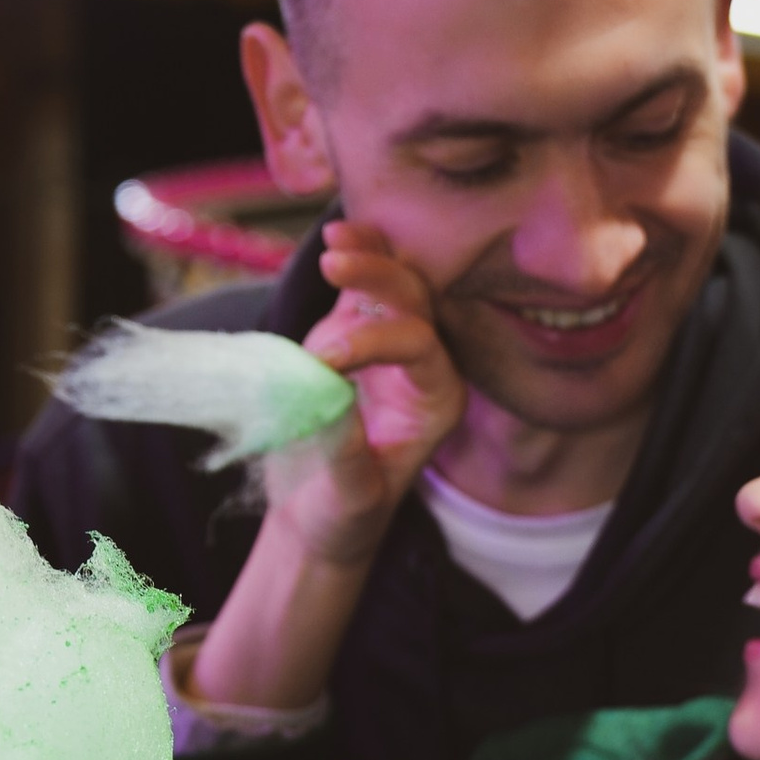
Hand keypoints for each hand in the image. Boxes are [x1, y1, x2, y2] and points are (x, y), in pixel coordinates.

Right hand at [236, 222, 460, 578]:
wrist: (319, 518)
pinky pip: (360, 291)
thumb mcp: (348, 499)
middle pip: (415, 303)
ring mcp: (390, 346)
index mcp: (440, 401)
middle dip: (380, 277)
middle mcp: (425, 366)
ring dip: (367, 257)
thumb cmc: (343, 517)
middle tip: (335, 262)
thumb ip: (344, 451)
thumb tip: (329, 393)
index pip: (420, 346)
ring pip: (392, 285)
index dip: (373, 342)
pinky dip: (351, 261)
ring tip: (334, 241)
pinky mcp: (353, 336)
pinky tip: (333, 240)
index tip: (325, 358)